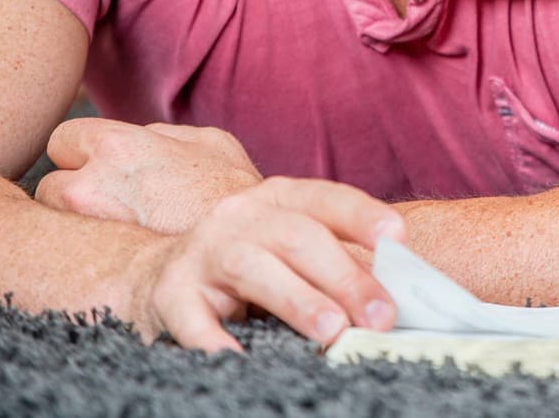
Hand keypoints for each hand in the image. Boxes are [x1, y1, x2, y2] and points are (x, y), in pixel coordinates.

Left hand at [37, 119, 261, 235]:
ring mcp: (85, 231)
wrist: (245, 248)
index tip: (98, 168)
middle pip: (49, 185)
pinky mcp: (91, 266)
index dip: (80, 153)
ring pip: (54, 224)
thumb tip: (138, 137)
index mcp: (116, 145)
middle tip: (108, 205)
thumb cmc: (233, 192)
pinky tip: (120, 254)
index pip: (62, 140)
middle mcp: (88, 186)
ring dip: (76, 225)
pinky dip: (89, 254)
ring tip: (115, 233)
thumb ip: (160, 134)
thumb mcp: (209, 141)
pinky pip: (73, 256)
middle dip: (72, 193)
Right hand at [126, 176, 403, 352]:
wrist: (161, 275)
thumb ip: (339, 261)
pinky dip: (220, 341)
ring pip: (253, 268)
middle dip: (345, 277)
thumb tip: (394, 297)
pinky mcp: (170, 294)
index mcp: (279, 199)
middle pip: (299, 238)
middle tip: (381, 316)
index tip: (397, 239)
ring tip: (333, 331)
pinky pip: (195, 319)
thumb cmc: (250, 267)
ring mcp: (203, 252)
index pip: (326, 199)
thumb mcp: (293, 250)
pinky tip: (246, 360)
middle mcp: (241, 217)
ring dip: (298, 299)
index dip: (362, 215)